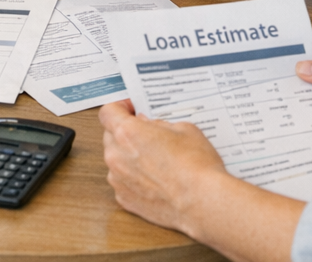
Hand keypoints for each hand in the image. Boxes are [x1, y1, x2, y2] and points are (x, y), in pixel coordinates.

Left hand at [100, 99, 226, 237]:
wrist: (203, 203)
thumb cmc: (196, 167)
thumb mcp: (183, 129)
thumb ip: (159, 124)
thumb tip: (150, 126)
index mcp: (127, 132)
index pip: (108, 112)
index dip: (119, 107)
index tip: (131, 110)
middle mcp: (117, 156)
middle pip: (110, 135)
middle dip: (124, 132)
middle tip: (146, 134)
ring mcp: (119, 180)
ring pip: (115, 159)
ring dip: (127, 155)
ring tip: (153, 159)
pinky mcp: (125, 200)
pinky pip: (122, 181)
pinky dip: (133, 177)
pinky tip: (153, 179)